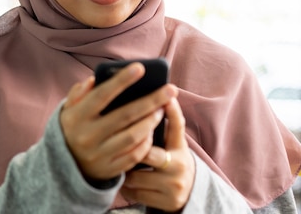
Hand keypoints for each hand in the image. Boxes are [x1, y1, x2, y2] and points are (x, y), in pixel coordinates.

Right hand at [60, 63, 175, 180]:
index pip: (101, 95)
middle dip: (151, 101)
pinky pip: (135, 155)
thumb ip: (79, 94)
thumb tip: (93, 80)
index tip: (140, 68)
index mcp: (76, 117)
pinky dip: (146, 142)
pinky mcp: (110, 169)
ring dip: (151, 122)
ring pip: (133, 136)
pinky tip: (152, 131)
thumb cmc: (73, 128)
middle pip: (125, 115)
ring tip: (161, 110)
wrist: (65, 165)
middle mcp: (87, 136)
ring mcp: (99, 154)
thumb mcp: (68, 110)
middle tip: (170, 90)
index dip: (121, 81)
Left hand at [120, 97, 195, 211]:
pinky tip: (120, 178)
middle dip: (129, 148)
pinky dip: (124, 185)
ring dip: (121, 168)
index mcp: (180, 148)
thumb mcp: (171, 143)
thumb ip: (162, 125)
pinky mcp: (166, 202)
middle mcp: (179, 166)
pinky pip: (134, 192)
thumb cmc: (169, 160)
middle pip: (147, 153)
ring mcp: (173, 186)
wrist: (187, 193)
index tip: (166, 98)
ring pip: (135, 175)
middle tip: (114, 140)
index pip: (177, 127)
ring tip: (113, 160)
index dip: (172, 112)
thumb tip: (151, 99)